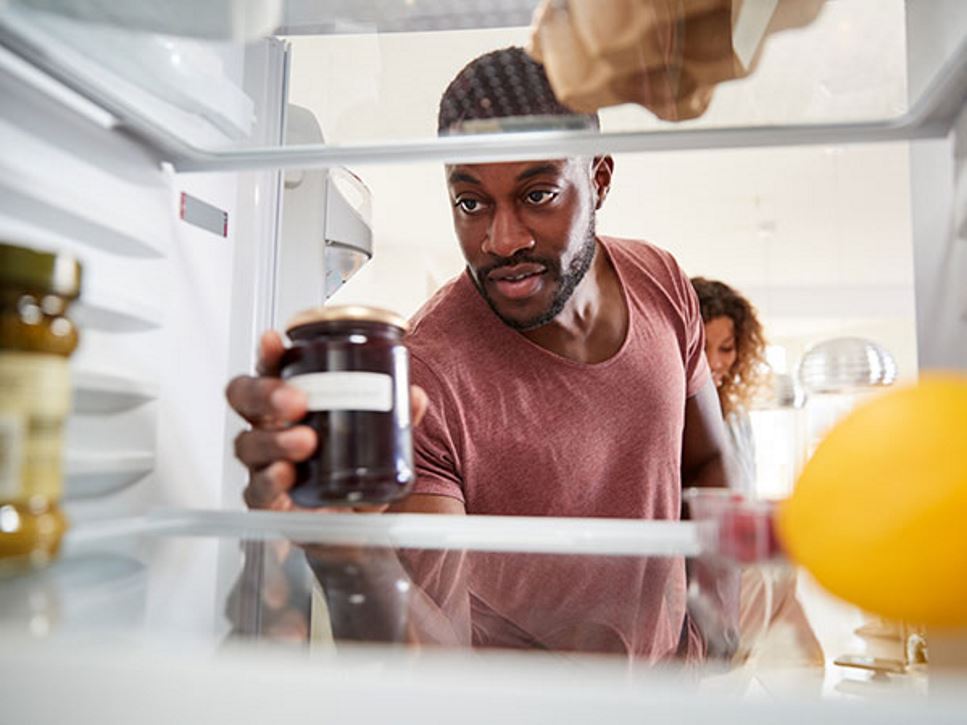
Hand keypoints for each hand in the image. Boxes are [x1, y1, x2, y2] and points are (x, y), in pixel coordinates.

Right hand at [226, 330, 428, 512]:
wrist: (350, 527)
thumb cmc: (351, 473)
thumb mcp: (378, 443)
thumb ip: (394, 418)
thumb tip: (414, 396)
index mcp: (288, 404)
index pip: (269, 370)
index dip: (268, 354)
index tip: (276, 341)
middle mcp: (268, 428)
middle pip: (244, 399)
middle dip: (265, 392)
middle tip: (297, 399)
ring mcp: (262, 464)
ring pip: (247, 443)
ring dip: (274, 439)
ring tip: (305, 440)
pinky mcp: (266, 501)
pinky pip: (256, 489)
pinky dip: (270, 479)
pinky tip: (286, 474)